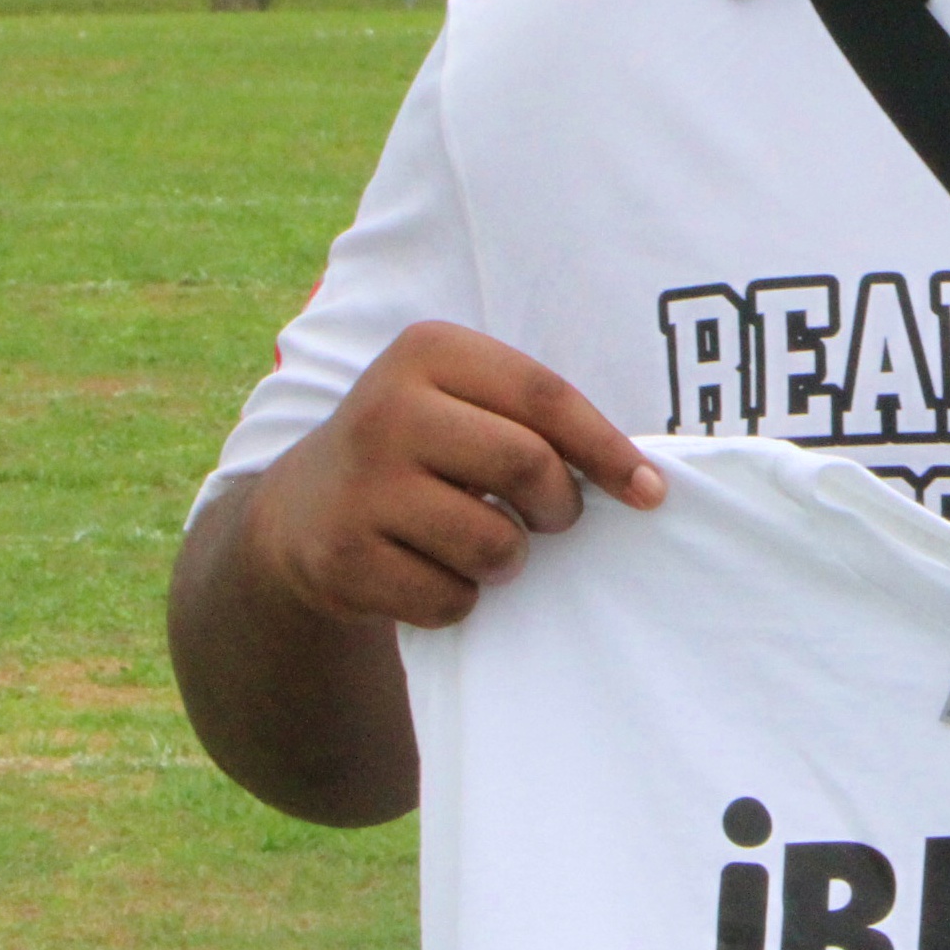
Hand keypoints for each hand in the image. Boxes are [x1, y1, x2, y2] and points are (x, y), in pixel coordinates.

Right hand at [242, 321, 664, 630]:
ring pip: (493, 542)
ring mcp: (360, 484)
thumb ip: (536, 420)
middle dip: (560, 507)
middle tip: (552, 518)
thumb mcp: (462, 402)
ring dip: (508, 560)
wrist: (300, 510)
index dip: (608, 448)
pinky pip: (448, 598)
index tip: (650, 492)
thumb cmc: (419, 449)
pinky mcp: (342, 557)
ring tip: (479, 544)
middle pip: (527, 465)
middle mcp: (387, 407)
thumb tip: (644, 482)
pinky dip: (458, 599)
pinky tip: (429, 570)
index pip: (545, 396)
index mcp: (428, 350)